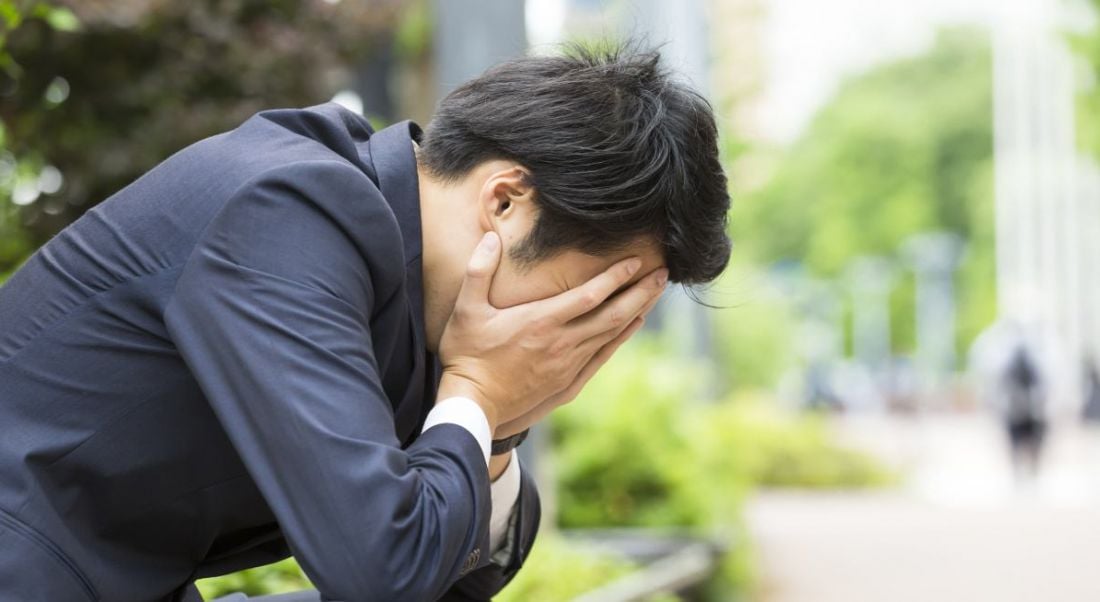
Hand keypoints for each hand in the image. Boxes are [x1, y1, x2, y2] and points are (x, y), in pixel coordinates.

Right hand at [436, 231, 667, 433]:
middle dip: (641, 292)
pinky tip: (633, 324)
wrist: (473, 404)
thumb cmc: (467, 355)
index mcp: (541, 321)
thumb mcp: (466, 309)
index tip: (636, 260)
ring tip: (655, 292)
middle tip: (663, 273)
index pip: (589, 295)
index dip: (616, 277)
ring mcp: (568, 365)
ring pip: (612, 334)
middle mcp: (562, 343)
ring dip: (637, 311)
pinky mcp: (568, 382)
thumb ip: (478, 271)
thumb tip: (491, 237)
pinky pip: (603, 356)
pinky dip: (622, 337)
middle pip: (613, 314)